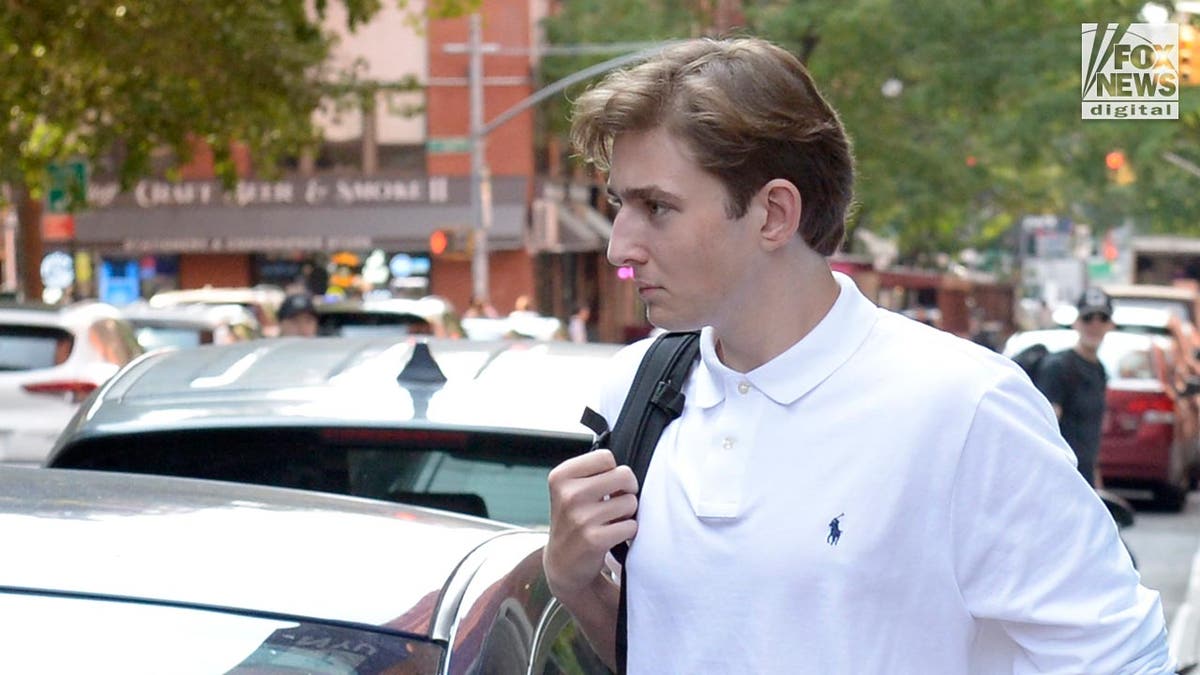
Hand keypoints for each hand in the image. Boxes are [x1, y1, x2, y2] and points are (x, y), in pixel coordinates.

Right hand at [544, 449, 639, 598]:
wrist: (562, 562)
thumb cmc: (575, 518)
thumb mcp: (570, 489)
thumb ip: (595, 473)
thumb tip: (627, 473)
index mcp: (560, 476)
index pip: (606, 457)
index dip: (612, 472)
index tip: (605, 486)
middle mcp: (568, 494)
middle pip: (624, 475)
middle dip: (626, 489)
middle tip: (614, 503)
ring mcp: (580, 517)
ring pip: (631, 501)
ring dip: (627, 513)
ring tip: (610, 521)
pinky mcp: (594, 539)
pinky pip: (631, 525)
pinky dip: (628, 531)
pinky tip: (612, 536)